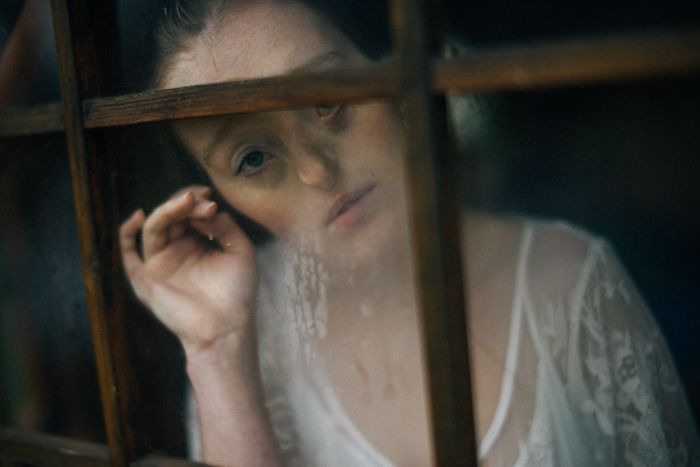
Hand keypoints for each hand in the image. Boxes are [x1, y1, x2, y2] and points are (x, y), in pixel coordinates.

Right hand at [119, 186, 257, 356]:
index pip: (190, 214)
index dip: (198, 203)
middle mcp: (177, 251)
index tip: (211, 200)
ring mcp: (160, 263)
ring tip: (186, 201)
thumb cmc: (237, 293)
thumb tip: (205, 208)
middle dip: (185, 203)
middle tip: (201, 199)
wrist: (226, 328)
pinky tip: (138, 215)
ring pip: (154, 227)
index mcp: (198, 244)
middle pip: (171, 216)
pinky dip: (127, 232)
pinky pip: (128, 252)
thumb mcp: (241, 251)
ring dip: (168, 210)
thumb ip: (224, 226)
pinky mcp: (145, 278)